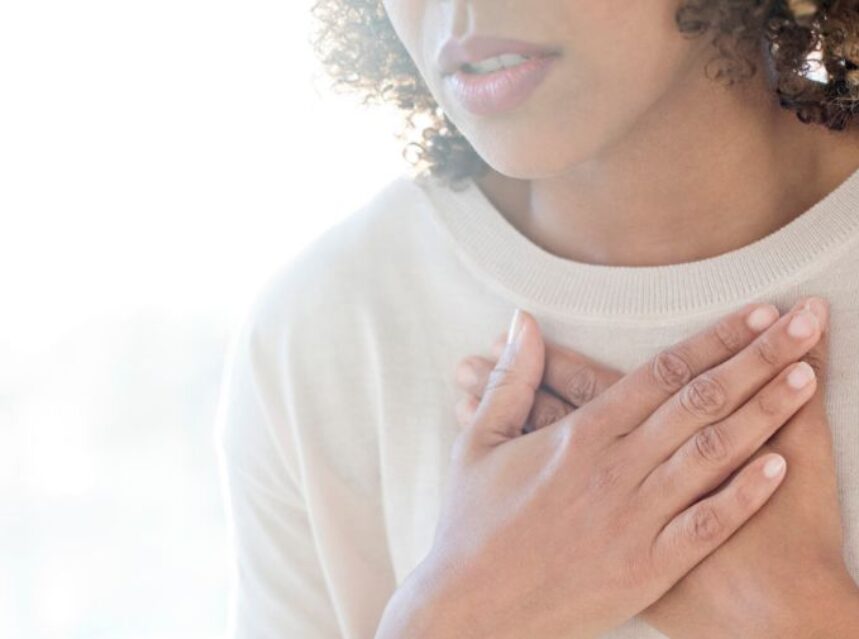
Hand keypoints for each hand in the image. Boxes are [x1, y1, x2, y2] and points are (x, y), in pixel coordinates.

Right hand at [455, 296, 858, 637]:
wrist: (470, 609)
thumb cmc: (471, 523)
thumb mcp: (479, 443)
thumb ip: (512, 380)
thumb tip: (522, 322)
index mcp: (578, 436)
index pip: (661, 374)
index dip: (713, 339)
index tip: (755, 312)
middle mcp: (615, 470)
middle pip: (700, 402)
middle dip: (758, 358)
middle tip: (804, 323)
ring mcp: (635, 520)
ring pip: (713, 455)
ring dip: (765, 413)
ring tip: (808, 378)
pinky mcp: (646, 569)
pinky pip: (707, 526)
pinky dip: (746, 494)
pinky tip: (783, 465)